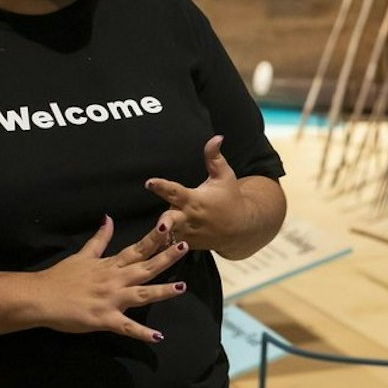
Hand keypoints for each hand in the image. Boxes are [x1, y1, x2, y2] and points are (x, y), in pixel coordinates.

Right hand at [36, 215, 187, 341]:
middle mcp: (114, 280)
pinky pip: (126, 327)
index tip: (170, 227)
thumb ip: (99, 239)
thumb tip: (108, 218)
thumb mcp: (82, 255)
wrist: (41, 296)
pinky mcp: (104, 319)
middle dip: (166, 258)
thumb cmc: (61, 277)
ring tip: (181, 288)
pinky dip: (142, 333)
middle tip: (185, 247)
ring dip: (162, 291)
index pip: (136, 249)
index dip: (154, 239)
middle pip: (145, 267)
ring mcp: (110, 299)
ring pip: (141, 294)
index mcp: (110, 265)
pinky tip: (157, 337)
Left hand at [144, 135, 243, 252]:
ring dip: (159, 237)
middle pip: (173, 220)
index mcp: (195, 199)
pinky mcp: (186, 244)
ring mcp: (187, 233)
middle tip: (161, 225)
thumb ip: (214, 157)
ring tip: (148, 240)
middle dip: (166, 223)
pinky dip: (162, 246)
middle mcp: (189, 217)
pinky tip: (147, 250)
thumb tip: (216, 136)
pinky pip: (170, 246)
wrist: (239, 228)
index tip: (149, 182)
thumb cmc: (229, 197)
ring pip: (169, 236)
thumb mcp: (224, 176)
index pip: (175, 191)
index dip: (162, 186)